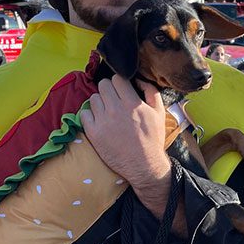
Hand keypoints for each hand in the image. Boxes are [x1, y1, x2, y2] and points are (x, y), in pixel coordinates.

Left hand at [80, 76, 169, 191]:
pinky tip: (98, 121)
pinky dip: (89, 116)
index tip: (120, 89)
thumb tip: (138, 79)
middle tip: (112, 99)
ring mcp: (103, 121)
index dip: (119, 82)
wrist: (144, 165)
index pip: (117, 78)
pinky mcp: (93, 133)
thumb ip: (151, 91)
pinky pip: (83, 114)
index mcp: (132, 102)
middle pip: (103, 85)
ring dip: (99, 102)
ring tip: (106, 112)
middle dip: (108, 90)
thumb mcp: (159, 112)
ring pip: (93, 98)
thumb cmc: (153, 139)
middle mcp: (115, 109)